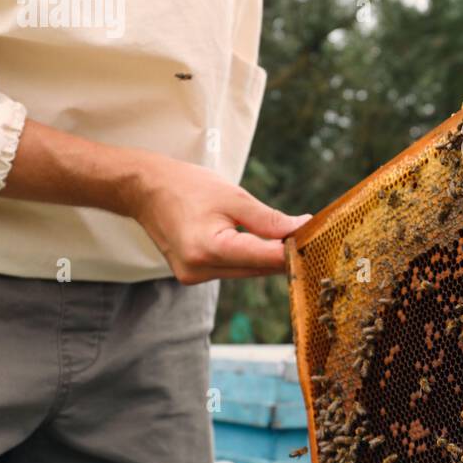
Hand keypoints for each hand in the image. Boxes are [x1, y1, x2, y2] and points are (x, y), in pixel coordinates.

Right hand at [126, 154, 310, 283]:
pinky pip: (233, 269)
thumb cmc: (186, 186)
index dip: (294, 250)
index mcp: (208, 248)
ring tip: (288, 236)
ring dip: (267, 256)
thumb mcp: (233, 196)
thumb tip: (301, 229)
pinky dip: (249, 257)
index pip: (264, 257)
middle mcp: (199, 269)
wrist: (145, 190)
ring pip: (247, 271)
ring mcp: (194, 276)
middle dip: (285, 253)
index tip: (317, 238)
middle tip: (310, 234)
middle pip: (258, 268)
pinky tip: (260, 243)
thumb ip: (268, 219)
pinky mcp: (193, 276)